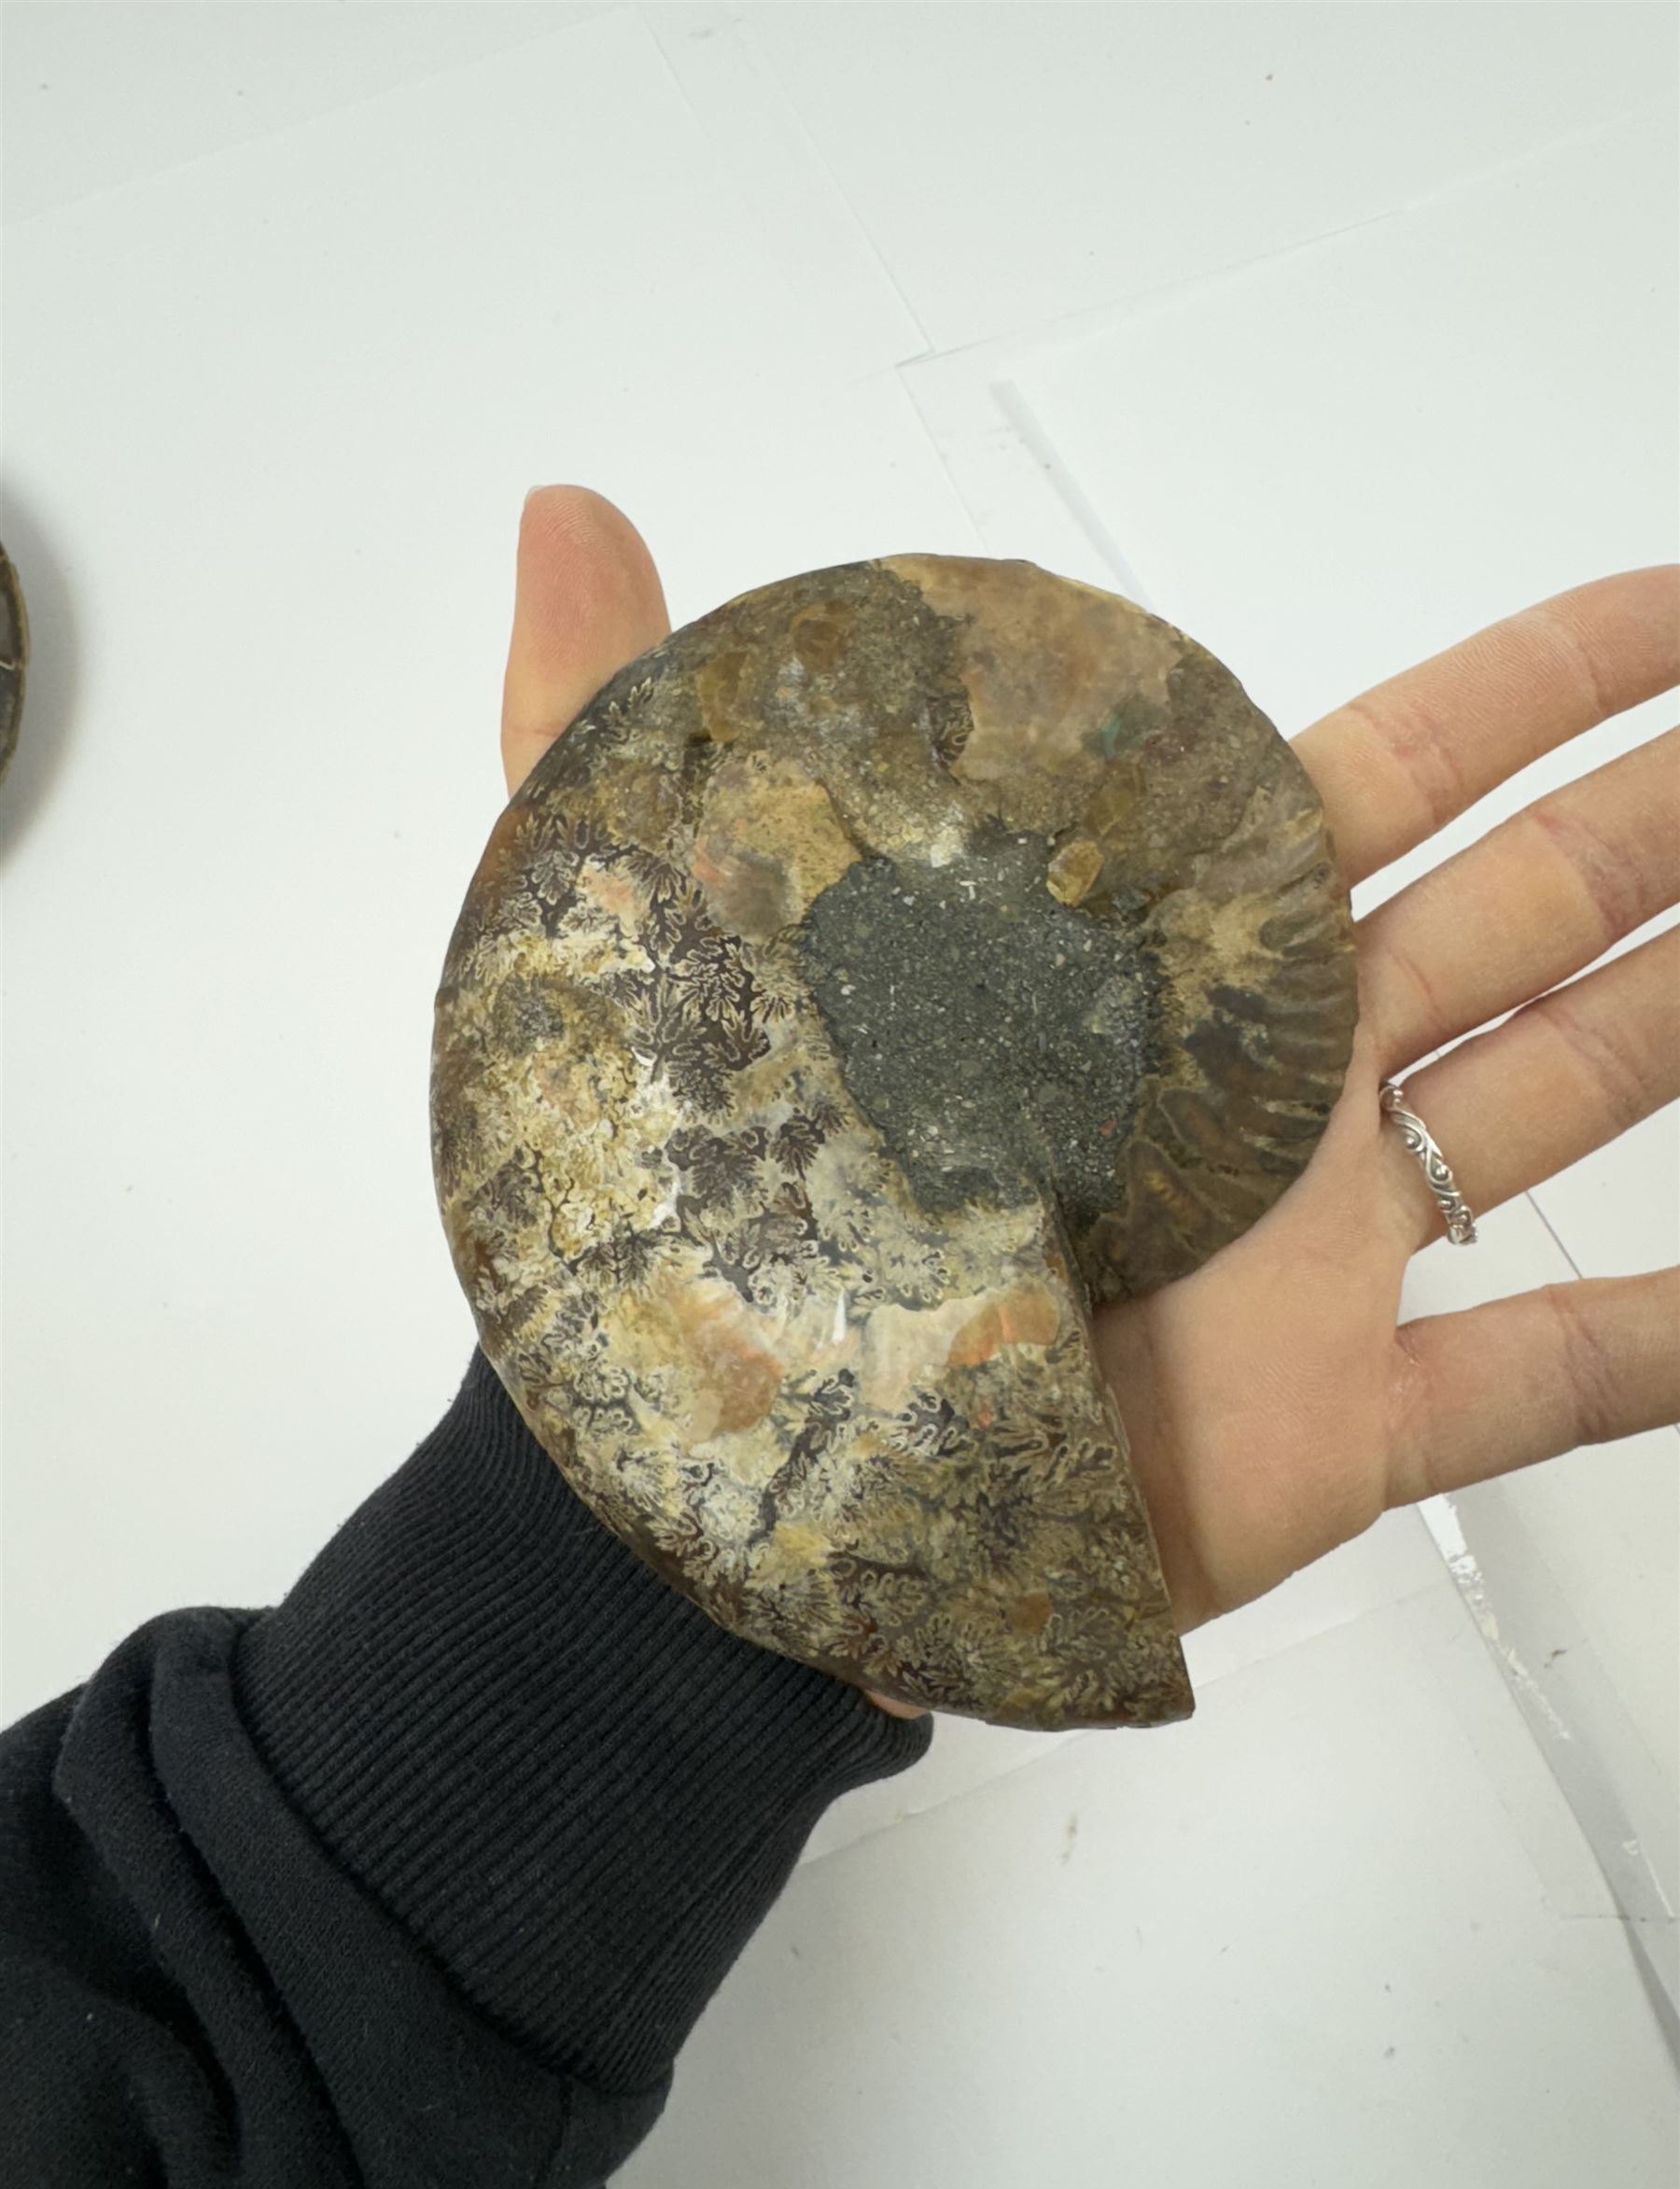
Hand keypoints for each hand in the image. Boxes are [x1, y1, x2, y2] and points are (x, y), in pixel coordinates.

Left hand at [499, 487, 1678, 1715]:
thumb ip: (620, 717)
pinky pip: (1545, 1376)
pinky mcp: (1333, 1429)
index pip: (1388, 771)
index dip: (1537, 680)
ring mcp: (1312, 1255)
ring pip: (1560, 1100)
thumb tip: (567, 505)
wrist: (725, 1489)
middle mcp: (1257, 1082)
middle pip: (1521, 909)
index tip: (1663, 610)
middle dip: (1655, 817)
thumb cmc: (698, 1216)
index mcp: (1145, 954)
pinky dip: (1655, 1339)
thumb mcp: (655, 940)